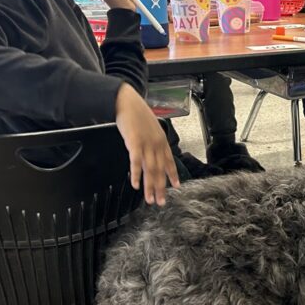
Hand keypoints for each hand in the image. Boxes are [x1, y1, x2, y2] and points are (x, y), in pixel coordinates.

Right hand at [114, 84, 179, 205]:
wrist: (128, 102)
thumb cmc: (138, 115)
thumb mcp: (151, 129)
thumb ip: (154, 141)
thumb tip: (155, 151)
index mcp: (161, 141)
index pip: (169, 161)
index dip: (173, 175)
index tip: (176, 187)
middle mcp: (157, 145)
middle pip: (160, 170)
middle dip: (161, 188)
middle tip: (161, 202)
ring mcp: (146, 144)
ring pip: (150, 169)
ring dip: (150, 186)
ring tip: (150, 199)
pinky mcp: (134, 142)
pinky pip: (136, 161)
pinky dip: (137, 174)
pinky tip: (136, 185)